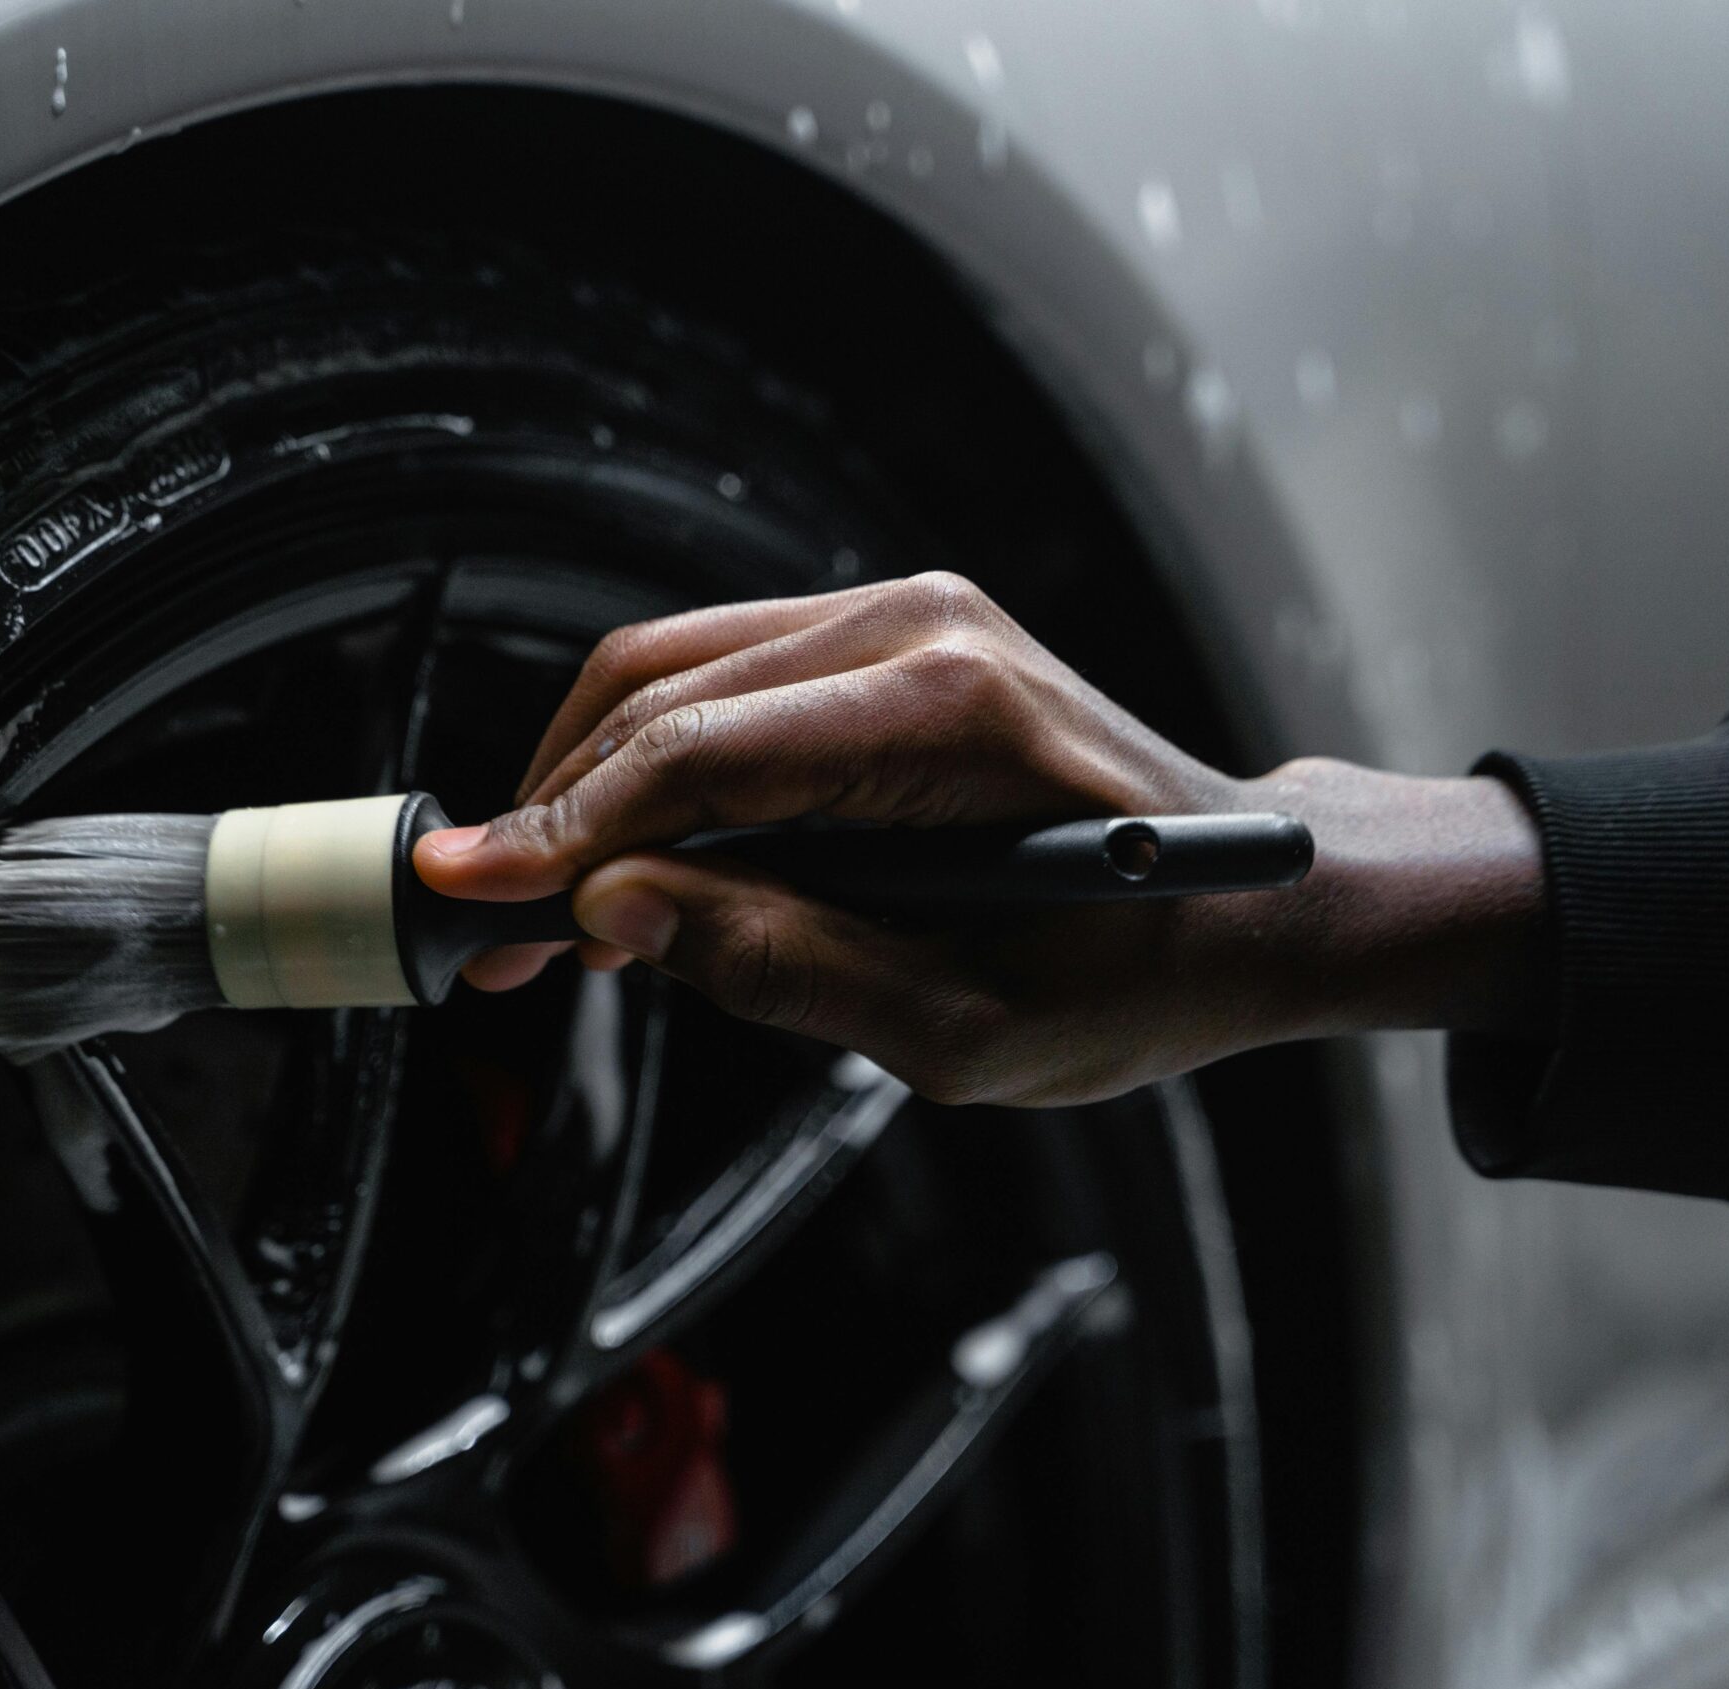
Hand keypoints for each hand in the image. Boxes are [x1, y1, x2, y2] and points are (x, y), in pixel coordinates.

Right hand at [413, 573, 1549, 1103]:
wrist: (1259, 899)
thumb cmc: (1145, 971)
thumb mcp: (973, 1030)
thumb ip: (790, 969)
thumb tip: (621, 916)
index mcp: (947, 711)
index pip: (696, 750)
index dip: (563, 827)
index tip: (469, 897)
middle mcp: (919, 627)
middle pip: (658, 687)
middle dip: (552, 810)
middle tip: (491, 935)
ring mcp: (906, 617)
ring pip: (672, 671)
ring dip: (587, 786)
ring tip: (544, 914)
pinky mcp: (893, 641)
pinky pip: (725, 682)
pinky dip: (651, 765)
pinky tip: (630, 862)